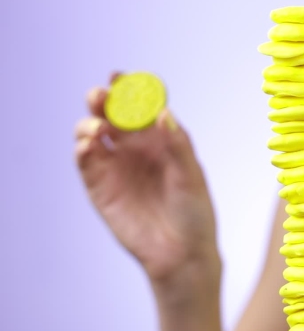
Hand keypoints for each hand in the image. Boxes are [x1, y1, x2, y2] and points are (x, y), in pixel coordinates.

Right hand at [75, 72, 220, 294]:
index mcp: (161, 140)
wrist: (182, 254)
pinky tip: (89, 145)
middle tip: (101, 95)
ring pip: (93, 132)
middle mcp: (135, 148)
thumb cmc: (195, 214)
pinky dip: (82, 148)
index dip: (129, 89)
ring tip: (98, 129)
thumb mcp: (192, 178)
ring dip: (89, 122)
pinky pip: (85, 161)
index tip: (120, 76)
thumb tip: (163, 112)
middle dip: (103, 100)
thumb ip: (178, 145)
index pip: (141, 107)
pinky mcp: (100, 187)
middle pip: (112, 114)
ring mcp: (116, 166)